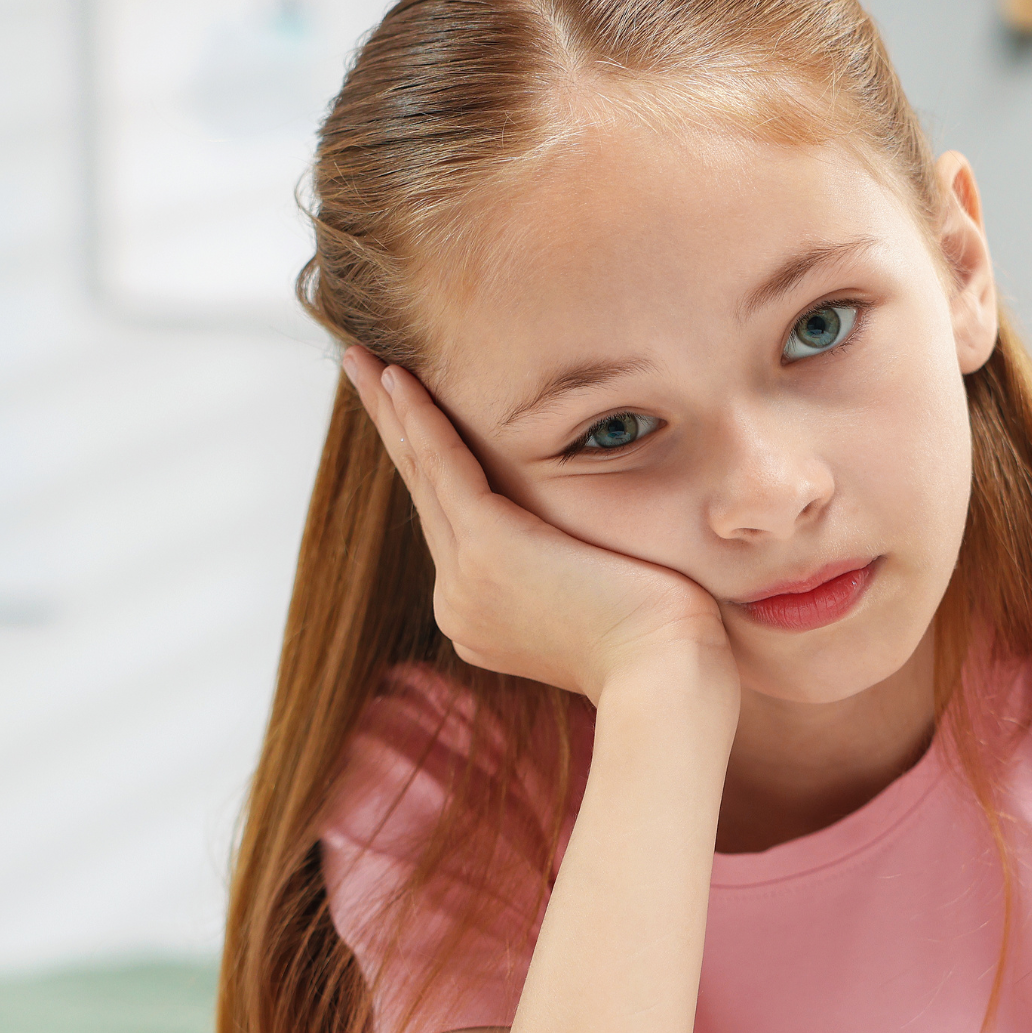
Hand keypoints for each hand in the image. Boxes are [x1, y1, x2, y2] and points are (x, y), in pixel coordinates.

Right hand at [342, 349, 734, 706]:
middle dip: (394, 428)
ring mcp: (468, 581)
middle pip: (425, 494)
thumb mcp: (606, 601)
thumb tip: (589, 542)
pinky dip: (422, 420)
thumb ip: (575, 570)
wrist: (669, 674)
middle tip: (363, 369)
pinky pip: (446, 470)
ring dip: (393, 410)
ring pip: (424, 477)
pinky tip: (400, 378)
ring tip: (362, 358)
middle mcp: (462, 601)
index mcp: (484, 615)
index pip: (451, 522)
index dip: (428, 462)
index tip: (408, 414)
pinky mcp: (490, 553)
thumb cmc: (666, 642)